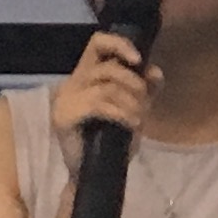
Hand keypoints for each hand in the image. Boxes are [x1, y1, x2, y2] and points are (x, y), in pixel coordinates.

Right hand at [49, 26, 158, 176]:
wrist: (94, 174)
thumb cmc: (111, 140)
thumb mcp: (134, 109)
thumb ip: (145, 89)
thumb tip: (155, 72)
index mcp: (86, 74)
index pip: (98, 42)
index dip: (120, 44)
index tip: (140, 60)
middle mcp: (72, 82)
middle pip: (107, 66)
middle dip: (134, 84)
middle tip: (145, 104)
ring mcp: (65, 99)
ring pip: (106, 86)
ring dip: (131, 102)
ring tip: (139, 119)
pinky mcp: (63, 116)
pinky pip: (98, 104)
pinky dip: (121, 113)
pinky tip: (131, 124)